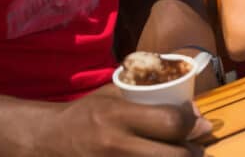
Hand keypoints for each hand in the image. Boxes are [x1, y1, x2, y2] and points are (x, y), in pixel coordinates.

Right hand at [36, 84, 208, 155]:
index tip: (198, 121)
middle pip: (175, 156)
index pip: (171, 121)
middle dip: (193, 152)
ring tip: (181, 155)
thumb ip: (150, 95)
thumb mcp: (113, 93)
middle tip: (196, 148)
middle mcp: (115, 145)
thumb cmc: (86, 114)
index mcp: (117, 116)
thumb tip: (194, 110)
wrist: (47, 141)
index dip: (192, 121)